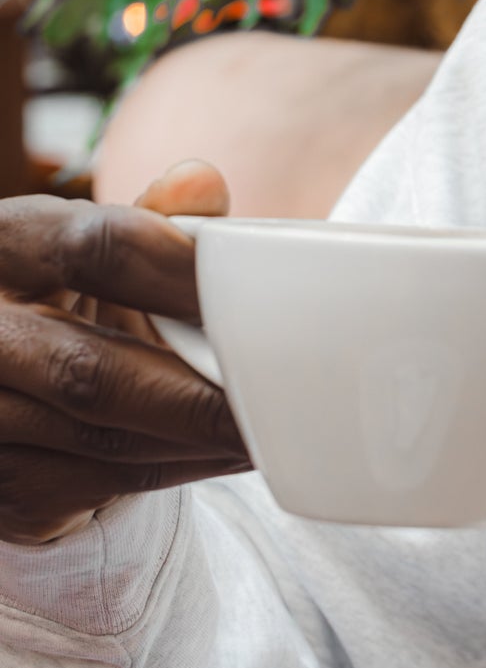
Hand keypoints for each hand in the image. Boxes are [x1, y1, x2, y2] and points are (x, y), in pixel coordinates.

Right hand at [0, 160, 249, 546]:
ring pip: (101, 438)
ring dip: (198, 440)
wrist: (3, 373)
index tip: (246, 293)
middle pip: (90, 371)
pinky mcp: (3, 485)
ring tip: (271, 428)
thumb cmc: (65, 293)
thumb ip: (153, 217)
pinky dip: (178, 469)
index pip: (92, 251)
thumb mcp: (91, 242)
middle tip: (275, 396)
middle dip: (196, 391)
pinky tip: (231, 454)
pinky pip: (102, 483)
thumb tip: (201, 182)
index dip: (176, 271)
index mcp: (5, 246)